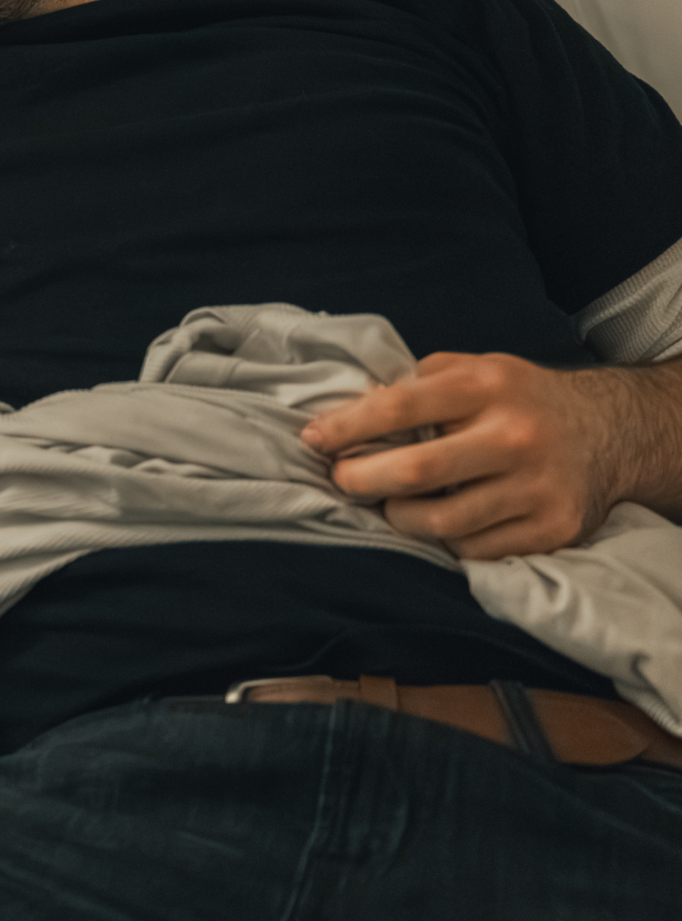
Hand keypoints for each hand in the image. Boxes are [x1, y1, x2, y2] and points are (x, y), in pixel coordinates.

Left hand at [301, 351, 625, 558]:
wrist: (609, 431)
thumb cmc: (518, 400)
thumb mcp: (473, 370)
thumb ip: (415, 385)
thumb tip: (347, 414)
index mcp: (487, 387)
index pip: (400, 407)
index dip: (347, 426)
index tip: (312, 439)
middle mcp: (515, 437)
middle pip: (417, 472)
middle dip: (362, 480)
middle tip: (343, 480)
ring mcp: (537, 487)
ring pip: (441, 523)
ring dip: (400, 517)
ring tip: (394, 503)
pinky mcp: (552, 529)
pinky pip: (473, 550)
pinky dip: (445, 540)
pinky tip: (443, 520)